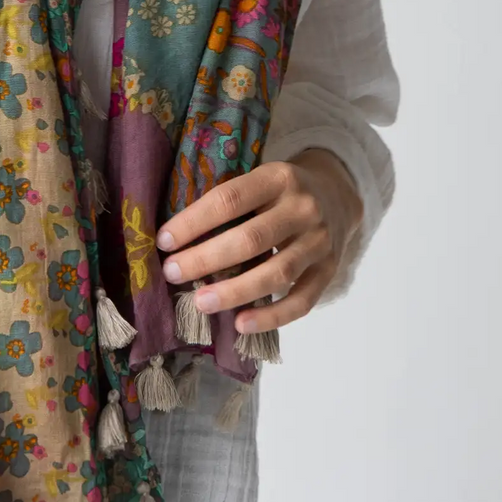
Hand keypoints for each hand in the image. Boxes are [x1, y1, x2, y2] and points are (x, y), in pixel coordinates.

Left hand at [154, 149, 363, 335]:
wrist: (338, 195)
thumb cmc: (280, 192)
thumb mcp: (260, 179)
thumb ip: (229, 202)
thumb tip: (175, 238)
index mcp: (278, 177)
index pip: (230, 199)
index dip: (194, 222)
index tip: (163, 240)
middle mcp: (303, 208)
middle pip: (250, 239)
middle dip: (206, 259)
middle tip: (172, 273)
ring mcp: (320, 241)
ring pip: (276, 273)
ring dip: (234, 292)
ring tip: (200, 302)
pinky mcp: (330, 270)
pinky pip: (301, 300)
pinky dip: (271, 317)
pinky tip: (241, 324)